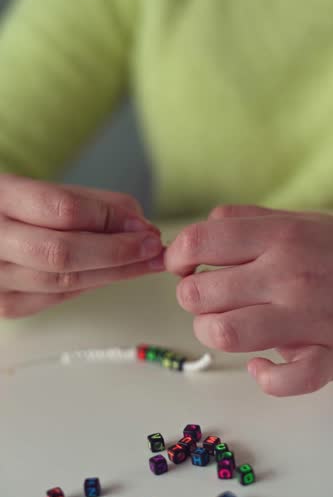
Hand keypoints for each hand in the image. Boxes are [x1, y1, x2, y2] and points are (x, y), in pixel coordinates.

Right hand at [0, 174, 163, 317]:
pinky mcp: (4, 305)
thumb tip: (139, 222)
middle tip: (153, 248)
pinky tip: (115, 274)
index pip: (61, 209)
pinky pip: (57, 298)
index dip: (109, 219)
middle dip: (117, 252)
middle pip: (62, 252)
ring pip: (63, 282)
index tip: (144, 225)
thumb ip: (90, 202)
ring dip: (114, 273)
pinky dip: (91, 284)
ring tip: (146, 262)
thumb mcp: (41, 190)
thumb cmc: (11, 211)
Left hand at [165, 204, 332, 396]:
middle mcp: (289, 273)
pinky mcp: (329, 357)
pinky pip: (283, 379)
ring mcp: (309, 317)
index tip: (182, 266)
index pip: (199, 241)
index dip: (176, 256)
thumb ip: (247, 220)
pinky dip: (264, 377)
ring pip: (225, 333)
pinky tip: (262, 365)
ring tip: (229, 326)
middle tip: (210, 297)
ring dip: (214, 333)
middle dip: (192, 298)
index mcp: (279, 235)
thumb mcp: (300, 220)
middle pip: (198, 293)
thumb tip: (202, 229)